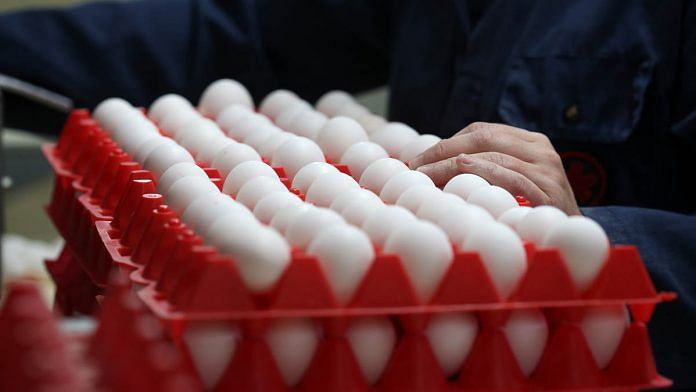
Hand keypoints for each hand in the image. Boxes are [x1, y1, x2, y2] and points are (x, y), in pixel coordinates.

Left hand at [409, 122, 580, 214]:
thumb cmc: (532, 211)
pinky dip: (482, 176)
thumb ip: (483, 169)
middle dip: (443, 151)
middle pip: (483, 139)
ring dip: (452, 166)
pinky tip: (459, 179)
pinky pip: (510, 178)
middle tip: (414, 169)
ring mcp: (547, 169)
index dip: (446, 142)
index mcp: (530, 141)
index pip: (481, 131)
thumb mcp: (511, 182)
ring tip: (425, 178)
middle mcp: (541, 150)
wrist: (571, 237)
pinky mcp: (550, 191)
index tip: (419, 160)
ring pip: (492, 157)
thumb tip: (430, 170)